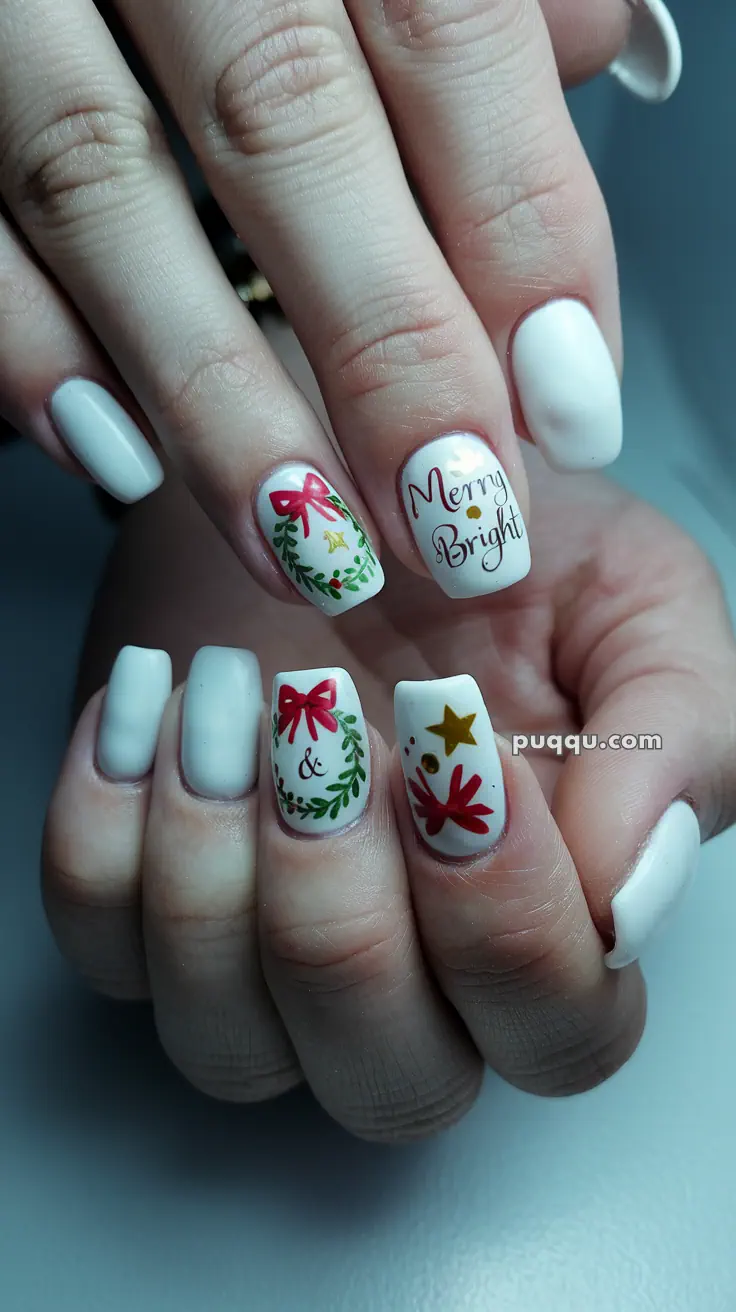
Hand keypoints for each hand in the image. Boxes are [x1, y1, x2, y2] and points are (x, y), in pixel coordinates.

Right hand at [0, 0, 679, 614]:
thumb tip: (591, 51)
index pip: (443, 30)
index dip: (518, 227)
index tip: (566, 401)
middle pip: (286, 122)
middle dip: (386, 347)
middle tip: (457, 515)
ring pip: (100, 184)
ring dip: (215, 395)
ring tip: (309, 546)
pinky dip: (34, 346)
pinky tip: (121, 459)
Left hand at [42, 450, 735, 1139]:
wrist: (345, 474)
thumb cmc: (501, 553)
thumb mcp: (634, 600)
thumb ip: (675, 737)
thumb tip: (629, 901)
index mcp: (551, 922)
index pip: (555, 1030)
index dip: (507, 918)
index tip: (453, 734)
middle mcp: (412, 977)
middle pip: (392, 1082)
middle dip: (348, 918)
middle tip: (326, 730)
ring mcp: (264, 959)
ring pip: (230, 1045)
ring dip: (217, 870)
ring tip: (229, 695)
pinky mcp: (144, 902)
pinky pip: (101, 944)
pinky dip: (107, 827)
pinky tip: (151, 705)